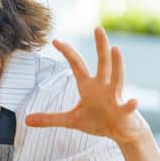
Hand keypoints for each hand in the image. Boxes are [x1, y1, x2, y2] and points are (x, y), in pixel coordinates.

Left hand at [25, 27, 149, 145]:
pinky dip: (130, 104)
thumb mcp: (71, 120)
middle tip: (98, 28)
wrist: (120, 132)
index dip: (67, 52)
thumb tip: (26, 120)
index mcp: (88, 85)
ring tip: (116, 49)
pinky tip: (133, 101)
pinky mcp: (124, 110)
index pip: (77, 65)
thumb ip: (50, 118)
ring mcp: (115, 97)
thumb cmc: (98, 121)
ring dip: (117, 64)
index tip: (55, 40)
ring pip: (116, 78)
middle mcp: (102, 86)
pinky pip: (127, 106)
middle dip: (100, 46)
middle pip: (101, 63)